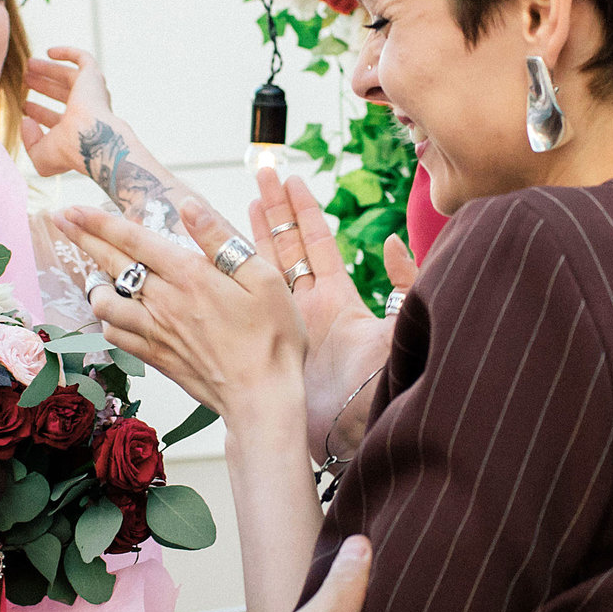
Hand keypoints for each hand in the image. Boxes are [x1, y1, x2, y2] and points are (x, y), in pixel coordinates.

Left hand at [19, 46, 113, 181]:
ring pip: (69, 76)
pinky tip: (49, 52)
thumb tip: (26, 121)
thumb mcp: (41, 156)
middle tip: (26, 80)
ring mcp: (91, 93)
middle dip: (43, 86)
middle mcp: (87, 111)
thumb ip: (29, 143)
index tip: (24, 106)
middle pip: (62, 94)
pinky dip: (68, 52)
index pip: (56, 118)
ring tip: (30, 65)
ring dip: (50, 70)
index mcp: (76, 130)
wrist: (90, 139)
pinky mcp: (93, 77)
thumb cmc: (68, 151)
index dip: (39, 112)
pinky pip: (83, 58)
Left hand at [56, 200, 305, 422]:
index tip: (74, 208)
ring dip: (94, 283)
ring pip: (104, 304)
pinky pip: (115, 336)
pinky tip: (113, 314)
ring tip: (92, 270)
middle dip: (82, 238)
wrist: (263, 397)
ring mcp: (156, 332)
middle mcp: (164, 302)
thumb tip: (188, 205)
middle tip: (60, 220)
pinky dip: (108, 321)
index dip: (99, 221)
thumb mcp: (263, 278)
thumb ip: (220, 239)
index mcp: (189, 276)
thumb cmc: (273, 338)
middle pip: (111, 264)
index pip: (133, 239)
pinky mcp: (157, 357)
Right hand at [253, 167, 393, 460]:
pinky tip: (208, 264)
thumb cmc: (379, 386)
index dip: (303, 210)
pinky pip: (244, 308)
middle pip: (286, 249)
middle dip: (271, 212)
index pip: (317, 243)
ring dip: (247, 240)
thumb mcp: (399, 329)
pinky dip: (227, 284)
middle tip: (258, 175)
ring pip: (262, 274)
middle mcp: (309, 311)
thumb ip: (404, 283)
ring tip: (231, 207)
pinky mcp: (268, 348)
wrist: (351, 436)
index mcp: (339, 300)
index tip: (288, 179)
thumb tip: (392, 242)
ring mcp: (286, 329)